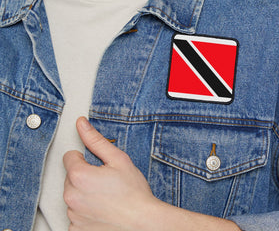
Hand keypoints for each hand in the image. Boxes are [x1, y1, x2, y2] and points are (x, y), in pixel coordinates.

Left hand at [64, 117, 239, 230]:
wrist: (142, 222)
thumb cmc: (133, 193)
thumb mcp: (118, 159)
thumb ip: (95, 140)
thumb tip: (81, 124)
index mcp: (79, 176)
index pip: (69, 157)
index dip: (85, 158)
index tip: (98, 164)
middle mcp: (71, 196)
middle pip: (70, 177)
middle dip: (85, 175)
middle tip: (106, 180)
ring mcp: (73, 215)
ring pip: (73, 195)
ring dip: (85, 193)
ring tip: (106, 196)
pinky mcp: (76, 229)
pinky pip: (76, 214)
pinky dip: (86, 211)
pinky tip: (102, 209)